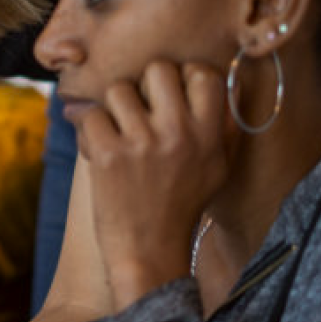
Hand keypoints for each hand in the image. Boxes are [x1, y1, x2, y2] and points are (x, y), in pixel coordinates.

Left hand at [65, 60, 232, 310]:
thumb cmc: (183, 206)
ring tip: (118, 133)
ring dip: (113, 109)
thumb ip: (226, 125)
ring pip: (119, 89)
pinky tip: (97, 147)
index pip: (203, 73)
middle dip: (144, 85)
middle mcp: (179, 133)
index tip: (172, 94)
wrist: (149, 253)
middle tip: (140, 110)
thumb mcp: (218, 168)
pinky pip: (90, 114)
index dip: (184, 76)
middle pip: (158, 68)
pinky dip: (87, 129)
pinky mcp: (107, 154)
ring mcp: (142, 142)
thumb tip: (233, 79)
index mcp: (209, 134)